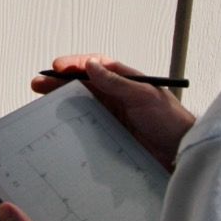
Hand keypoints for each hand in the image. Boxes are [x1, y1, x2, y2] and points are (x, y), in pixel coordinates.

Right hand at [33, 54, 194, 170]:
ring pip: (81, 104)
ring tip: (42, 100)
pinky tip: (58, 125)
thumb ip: (117, 82)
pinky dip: (71, 124)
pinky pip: (86, 127)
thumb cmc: (171, 122)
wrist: (182, 156)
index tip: (57, 67)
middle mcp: (117, 97)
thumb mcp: (145, 96)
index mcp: (126, 81)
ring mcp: (113, 117)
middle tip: (38, 82)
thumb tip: (91, 65)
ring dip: (62, 101)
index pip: (95, 66)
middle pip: (83, 85)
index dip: (75, 64)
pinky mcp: (110, 136)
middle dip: (60, 81)